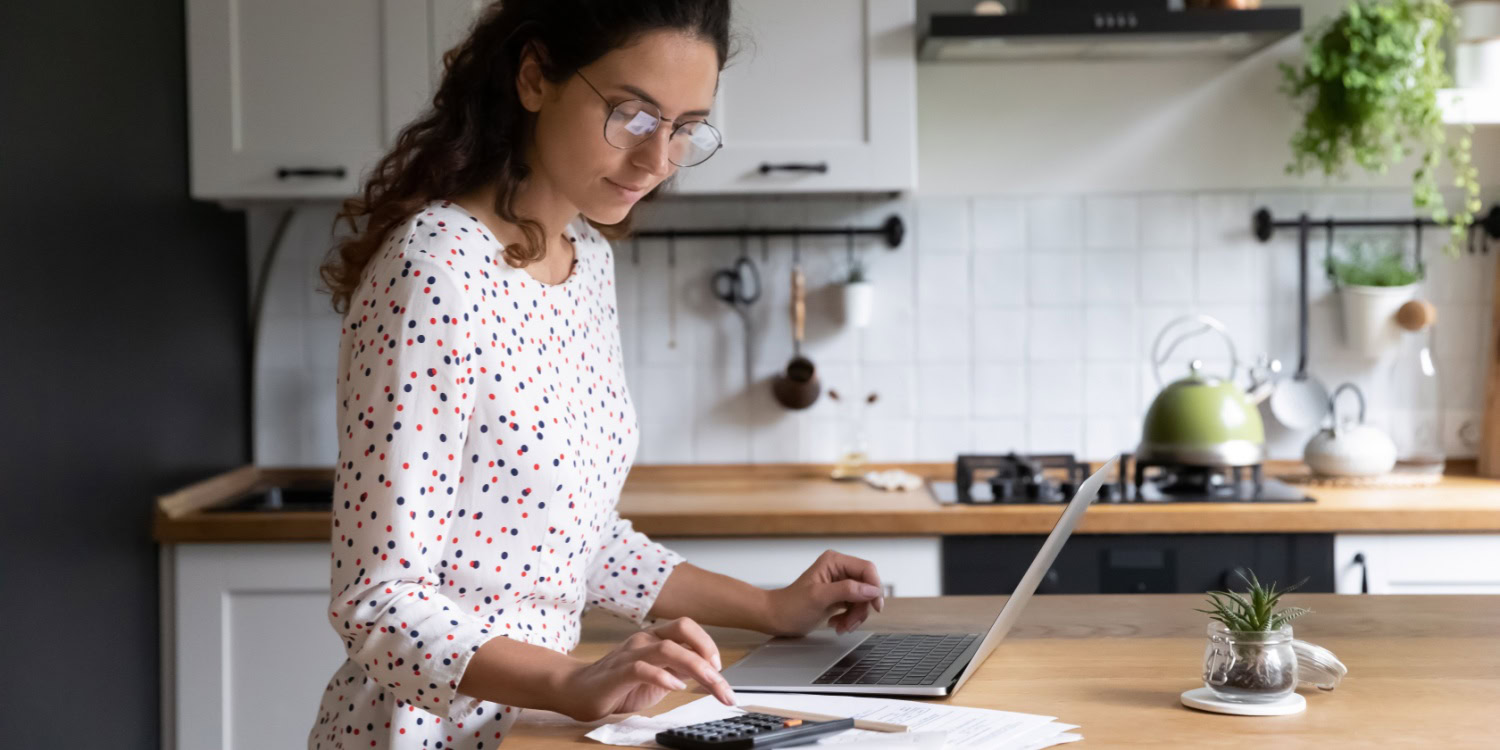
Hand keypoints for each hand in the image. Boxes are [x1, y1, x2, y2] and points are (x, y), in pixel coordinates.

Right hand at [553, 617, 736, 721]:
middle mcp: (645, 640)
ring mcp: (631, 654)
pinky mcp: (618, 672)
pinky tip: (675, 687)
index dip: (707, 644)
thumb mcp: (657, 675)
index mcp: (655, 638)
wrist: (577, 690)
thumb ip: (679, 670)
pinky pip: (643, 668)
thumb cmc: (619, 684)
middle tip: (722, 680)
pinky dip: (663, 677)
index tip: (720, 670)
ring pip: (668, 648)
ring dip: (696, 667)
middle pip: (683, 629)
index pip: (688, 627)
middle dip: (708, 651)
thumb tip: (710, 673)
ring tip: (711, 684)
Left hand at [765, 549, 883, 636]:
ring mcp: (839, 583)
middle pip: (866, 587)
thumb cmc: (791, 606)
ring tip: (841, 626)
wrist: (776, 618)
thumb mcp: (819, 597)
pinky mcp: (839, 596)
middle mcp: (839, 569)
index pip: (867, 569)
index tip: (875, 606)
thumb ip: (847, 590)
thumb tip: (871, 590)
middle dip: (861, 607)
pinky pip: (855, 607)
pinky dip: (849, 618)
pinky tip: (836, 623)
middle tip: (851, 623)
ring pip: (862, 599)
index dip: (875, 587)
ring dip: (855, 616)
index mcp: (834, 561)